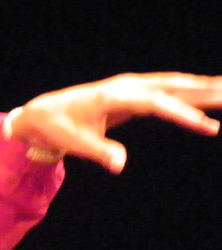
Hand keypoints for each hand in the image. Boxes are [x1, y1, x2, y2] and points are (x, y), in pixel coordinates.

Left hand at [9, 72, 221, 172]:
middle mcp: (124, 86)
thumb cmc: (59, 127)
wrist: (44, 112)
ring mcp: (129, 86)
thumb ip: (100, 152)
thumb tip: (120, 165)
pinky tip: (208, 90)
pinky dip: (188, 88)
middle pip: (170, 87)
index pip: (155, 103)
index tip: (209, 127)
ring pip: (172, 84)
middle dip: (203, 91)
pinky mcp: (132, 91)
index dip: (182, 114)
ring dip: (201, 86)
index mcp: (112, 96)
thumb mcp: (75, 143)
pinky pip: (166, 89)